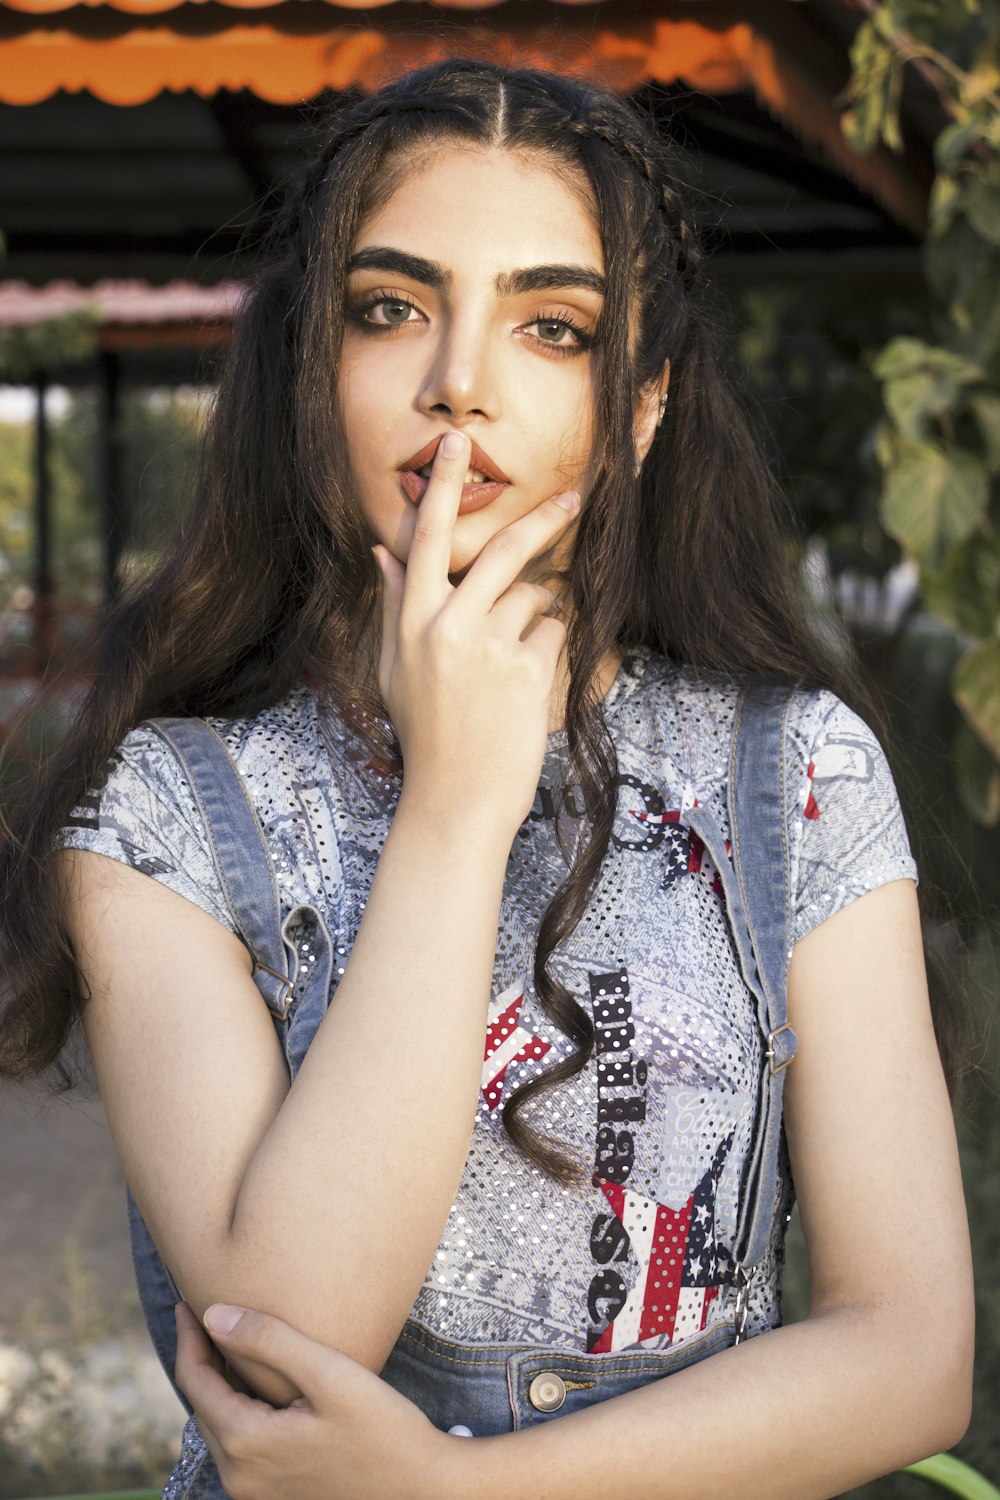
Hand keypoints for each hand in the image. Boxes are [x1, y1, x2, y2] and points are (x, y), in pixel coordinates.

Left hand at [175, 1301, 459, 1499]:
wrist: (422, 1490)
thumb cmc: (384, 1429)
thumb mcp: (330, 1373)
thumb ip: (269, 1340)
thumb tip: (212, 1315)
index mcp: (246, 1444)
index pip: (195, 1381)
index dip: (189, 1336)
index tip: (188, 1300)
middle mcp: (240, 1478)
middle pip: (202, 1406)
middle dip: (200, 1359)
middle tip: (204, 1315)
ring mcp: (256, 1495)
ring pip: (219, 1428)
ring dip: (217, 1386)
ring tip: (226, 1345)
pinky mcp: (275, 1499)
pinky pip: (239, 1448)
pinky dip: (237, 1412)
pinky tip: (257, 1388)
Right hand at [372, 429, 577, 838]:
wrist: (456, 800)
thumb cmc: (427, 734)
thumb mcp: (396, 669)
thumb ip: (395, 606)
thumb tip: (382, 553)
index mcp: (411, 621)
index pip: (423, 540)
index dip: (440, 487)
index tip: (456, 443)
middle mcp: (447, 626)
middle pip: (501, 551)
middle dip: (544, 519)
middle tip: (578, 495)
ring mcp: (489, 648)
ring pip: (534, 597)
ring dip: (537, 616)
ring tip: (513, 666)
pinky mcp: (527, 671)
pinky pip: (553, 633)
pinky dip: (548, 650)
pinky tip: (526, 687)